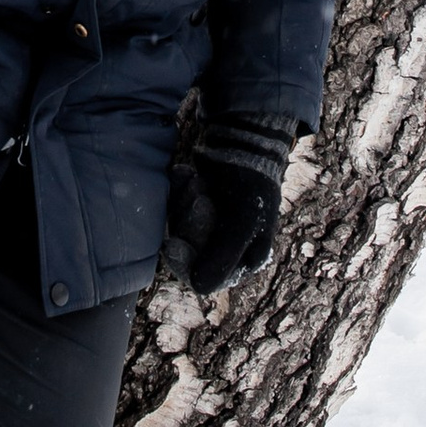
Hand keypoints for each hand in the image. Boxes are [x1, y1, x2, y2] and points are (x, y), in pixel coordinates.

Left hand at [162, 114, 295, 305]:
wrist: (247, 138)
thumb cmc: (252, 183)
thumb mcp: (244, 221)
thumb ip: (223, 256)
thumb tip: (198, 288)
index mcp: (244, 259)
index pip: (204, 279)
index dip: (186, 263)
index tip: (172, 243)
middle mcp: (226, 247)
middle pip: (189, 252)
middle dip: (188, 224)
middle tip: (200, 196)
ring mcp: (209, 224)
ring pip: (178, 228)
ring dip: (183, 202)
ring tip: (198, 180)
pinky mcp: (194, 203)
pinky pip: (174, 206)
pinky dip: (177, 190)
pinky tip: (185, 172)